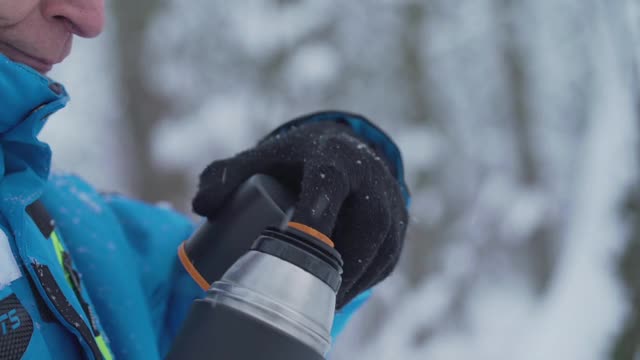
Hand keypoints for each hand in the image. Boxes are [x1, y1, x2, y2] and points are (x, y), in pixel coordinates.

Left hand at [192, 112, 408, 308]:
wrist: (346, 149)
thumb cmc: (297, 159)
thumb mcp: (262, 157)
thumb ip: (226, 174)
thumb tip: (201, 208)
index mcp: (334, 158)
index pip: (329, 187)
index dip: (313, 219)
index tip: (288, 247)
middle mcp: (370, 179)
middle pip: (364, 225)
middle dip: (335, 263)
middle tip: (302, 291)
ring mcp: (391, 203)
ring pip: (380, 249)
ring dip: (352, 281)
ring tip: (319, 303)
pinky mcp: (400, 225)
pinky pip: (387, 259)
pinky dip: (365, 281)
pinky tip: (340, 295)